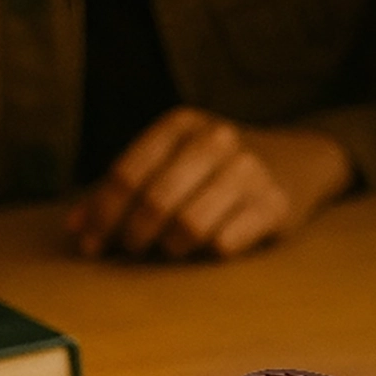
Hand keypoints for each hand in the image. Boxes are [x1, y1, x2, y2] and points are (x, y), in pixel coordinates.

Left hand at [67, 110, 355, 260]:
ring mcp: (250, 171)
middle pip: (154, 203)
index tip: (90, 244)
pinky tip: (209, 243)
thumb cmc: (217, 166)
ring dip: (170, 248)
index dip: (101, 215)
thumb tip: (76, 228)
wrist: (298, 160)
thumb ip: (123, 189)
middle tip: (132, 249)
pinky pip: (223, 244)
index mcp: (182, 124)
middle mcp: (217, 140)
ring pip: (188, 227)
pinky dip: (206, 252)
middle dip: (133, 236)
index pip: (127, 174)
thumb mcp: (172, 159)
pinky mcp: (275, 205)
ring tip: (171, 246)